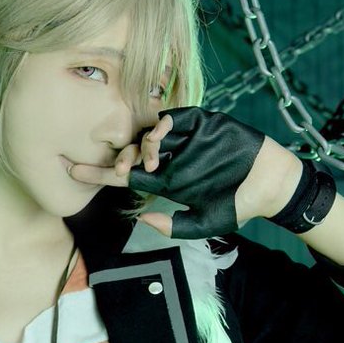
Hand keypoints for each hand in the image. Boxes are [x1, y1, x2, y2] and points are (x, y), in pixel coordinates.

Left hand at [67, 107, 303, 238]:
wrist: (272, 185)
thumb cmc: (238, 206)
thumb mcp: (203, 223)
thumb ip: (174, 225)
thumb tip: (143, 220)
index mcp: (164, 180)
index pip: (123, 175)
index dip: (97, 173)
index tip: (71, 171)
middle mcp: (169, 157)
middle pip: (130, 152)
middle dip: (118, 159)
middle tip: (120, 169)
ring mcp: (183, 139)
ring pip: (147, 133)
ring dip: (140, 144)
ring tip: (148, 161)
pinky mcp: (201, 123)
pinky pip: (173, 117)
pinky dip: (160, 123)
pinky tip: (159, 135)